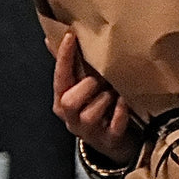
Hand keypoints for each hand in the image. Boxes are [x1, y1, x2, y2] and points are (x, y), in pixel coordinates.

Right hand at [52, 31, 140, 165]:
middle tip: (104, 78)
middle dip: (88, 85)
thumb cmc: (96, 107)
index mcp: (62, 100)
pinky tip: (126, 102)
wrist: (113, 143)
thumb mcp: (81, 87)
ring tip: (118, 91)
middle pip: (70, 100)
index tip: (71, 35)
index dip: (63, 57)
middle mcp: (71, 117)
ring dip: (106, 98)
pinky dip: (120, 112)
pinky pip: (114, 126)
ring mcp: (89, 131)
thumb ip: (70, 65)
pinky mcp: (109, 140)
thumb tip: (52, 37)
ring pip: (90, 114)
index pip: (60, 77)